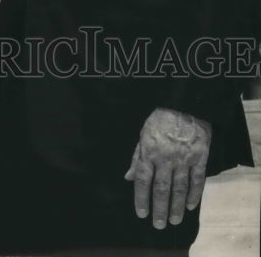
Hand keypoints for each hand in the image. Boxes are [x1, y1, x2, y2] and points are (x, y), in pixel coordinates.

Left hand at [124, 108, 210, 229]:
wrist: (185, 103)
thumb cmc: (160, 119)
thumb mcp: (143, 134)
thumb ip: (137, 157)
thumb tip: (128, 177)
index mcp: (149, 150)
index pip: (143, 179)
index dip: (141, 198)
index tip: (141, 214)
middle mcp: (165, 157)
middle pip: (161, 188)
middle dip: (159, 209)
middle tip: (158, 225)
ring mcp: (184, 158)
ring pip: (179, 188)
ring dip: (177, 207)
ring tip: (174, 221)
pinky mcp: (200, 157)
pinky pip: (197, 180)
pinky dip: (195, 194)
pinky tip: (191, 206)